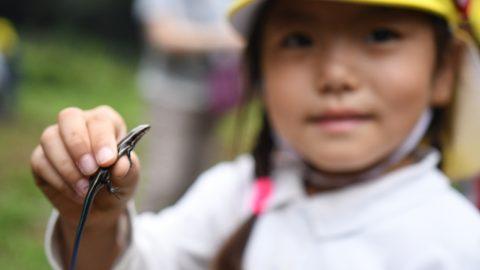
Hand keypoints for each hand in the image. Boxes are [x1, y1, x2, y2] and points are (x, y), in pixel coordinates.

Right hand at [31, 105, 139, 228]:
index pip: (99, 121)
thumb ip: (127, 170)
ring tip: (85, 189)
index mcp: (106, 121)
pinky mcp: (41, 157)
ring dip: (67, 167)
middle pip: (69, 117)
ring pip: (50, 139)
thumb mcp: (129, 179)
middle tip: (90, 170)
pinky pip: (41, 162)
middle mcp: (79, 122)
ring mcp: (56, 138)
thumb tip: (120, 165)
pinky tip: (76, 193)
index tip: (106, 162)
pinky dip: (58, 181)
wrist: (100, 207)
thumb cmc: (118, 183)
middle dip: (78, 145)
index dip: (101, 140)